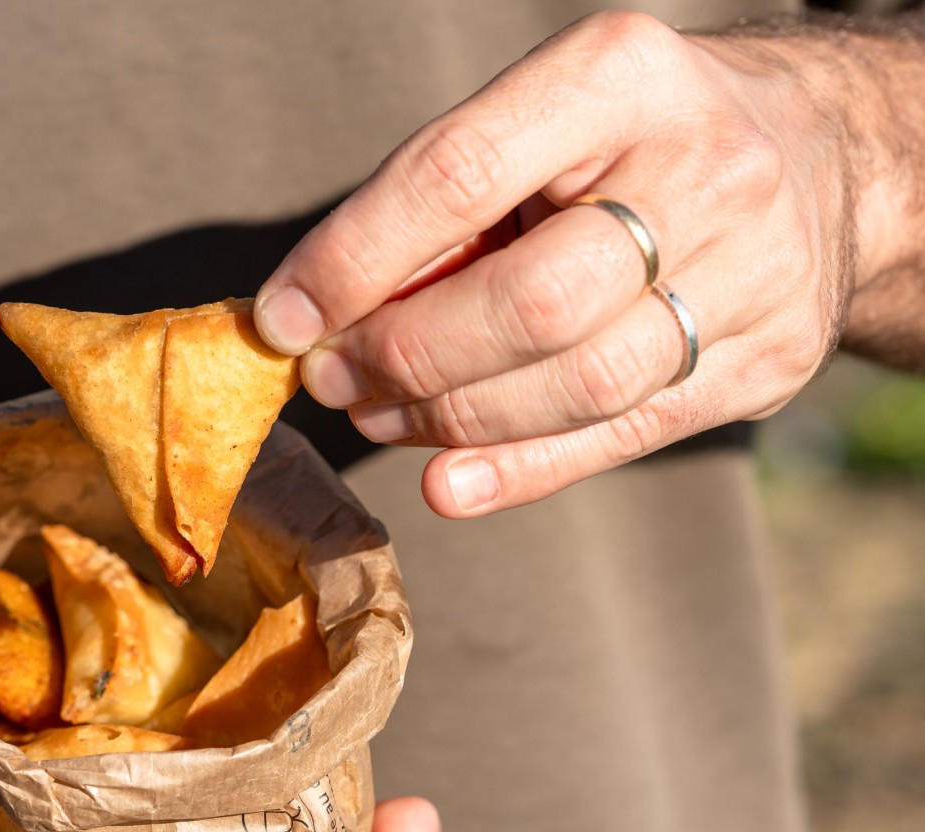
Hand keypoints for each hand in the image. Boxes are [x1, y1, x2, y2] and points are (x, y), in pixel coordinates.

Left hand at [253, 12, 879, 515]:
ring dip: (450, 418)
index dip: (354, 260)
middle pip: (528, 302)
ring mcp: (752, 274)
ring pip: (576, 384)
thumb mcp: (538, 125)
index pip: (456, 175)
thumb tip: (327, 317)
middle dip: (405, 355)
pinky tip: (449, 481)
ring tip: (381, 411)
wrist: (823, 155)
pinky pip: (624, 437)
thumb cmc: (632, 139)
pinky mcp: (768, 362)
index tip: (282, 319)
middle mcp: (705, 170)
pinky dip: (520, 469)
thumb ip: (443, 209)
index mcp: (620, 77)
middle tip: (333, 376)